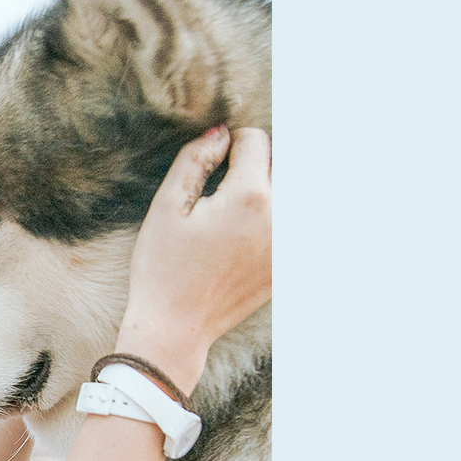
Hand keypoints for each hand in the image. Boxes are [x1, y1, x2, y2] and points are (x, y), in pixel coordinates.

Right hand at [115, 126, 271, 392]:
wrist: (176, 327)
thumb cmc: (163, 267)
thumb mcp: (167, 206)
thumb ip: (195, 160)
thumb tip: (221, 133)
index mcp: (249, 197)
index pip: (256, 140)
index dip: (229, 142)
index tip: (212, 161)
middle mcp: (282, 219)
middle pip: (285, 163)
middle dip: (259, 162)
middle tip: (231, 178)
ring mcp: (290, 246)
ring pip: (296, 193)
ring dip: (275, 188)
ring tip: (253, 204)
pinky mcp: (290, 266)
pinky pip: (296, 226)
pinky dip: (280, 218)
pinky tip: (251, 231)